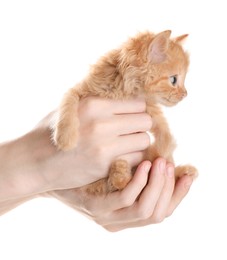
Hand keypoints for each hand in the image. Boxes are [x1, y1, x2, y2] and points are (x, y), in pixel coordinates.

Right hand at [0, 97, 151, 200]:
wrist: (33, 162)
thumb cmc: (51, 133)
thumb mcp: (71, 109)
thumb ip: (98, 103)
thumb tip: (126, 99)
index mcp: (94, 104)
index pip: (138, 103)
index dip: (137, 111)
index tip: (132, 118)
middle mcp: (101, 123)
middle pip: (145, 121)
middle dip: (141, 127)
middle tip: (130, 132)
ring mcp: (104, 145)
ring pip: (144, 140)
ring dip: (138, 144)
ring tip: (126, 145)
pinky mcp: (104, 165)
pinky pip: (135, 158)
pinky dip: (131, 159)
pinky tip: (119, 157)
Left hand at [49, 158, 192, 231]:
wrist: (50, 172)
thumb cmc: (83, 167)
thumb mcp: (113, 170)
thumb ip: (135, 167)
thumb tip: (161, 154)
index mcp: (128, 214)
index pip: (165, 210)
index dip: (180, 193)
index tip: (188, 172)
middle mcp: (121, 221)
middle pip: (160, 212)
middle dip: (171, 187)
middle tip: (170, 162)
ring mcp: (108, 217)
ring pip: (147, 209)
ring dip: (159, 184)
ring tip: (160, 161)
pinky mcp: (96, 208)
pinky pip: (126, 200)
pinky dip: (140, 183)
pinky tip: (142, 164)